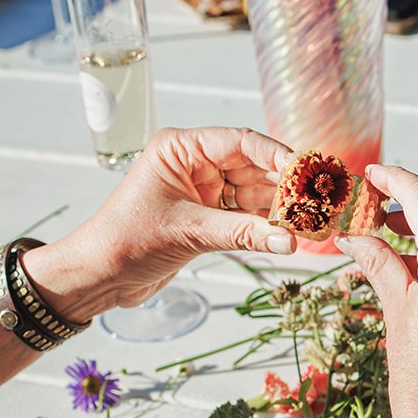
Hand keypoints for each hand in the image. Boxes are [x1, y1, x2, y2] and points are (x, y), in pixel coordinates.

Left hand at [33, 127, 295, 312]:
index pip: (239, 141)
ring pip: (252, 194)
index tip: (306, 171)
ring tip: (311, 221)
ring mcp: (201, 192)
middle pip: (252, 167)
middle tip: (318, 200)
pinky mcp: (205, 218)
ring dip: (279, 209)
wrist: (98, 277)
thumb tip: (288, 240)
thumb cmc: (125, 242)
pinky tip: (288, 235)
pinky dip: (264, 227)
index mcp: (180, 149)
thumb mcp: (188, 232)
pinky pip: (244, 217)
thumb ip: (241, 234)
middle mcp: (193, 165)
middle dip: (284, 186)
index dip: (276, 154)